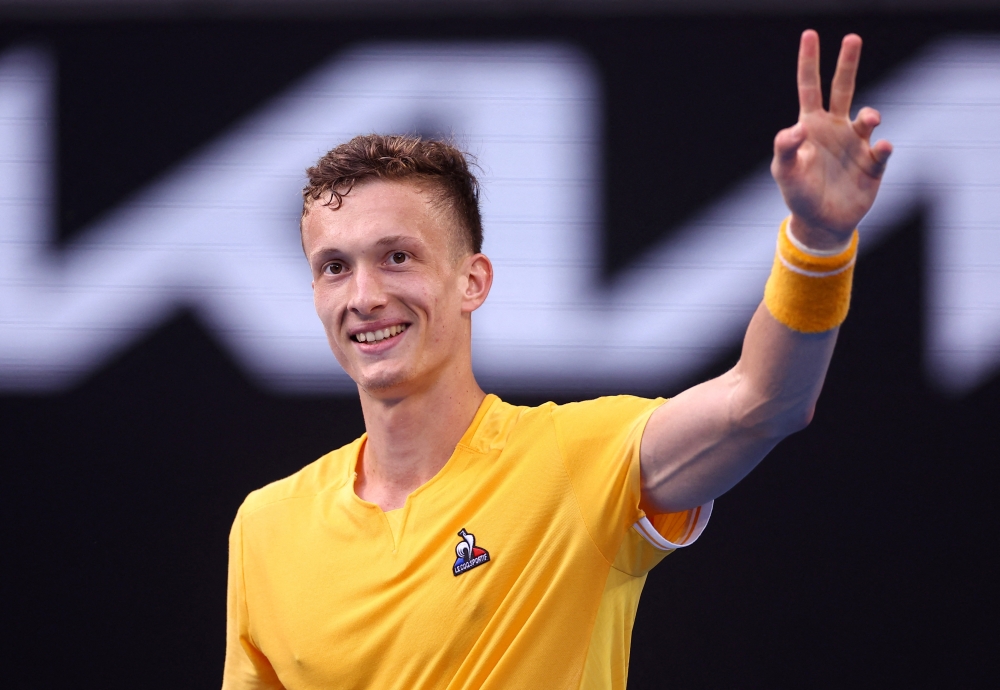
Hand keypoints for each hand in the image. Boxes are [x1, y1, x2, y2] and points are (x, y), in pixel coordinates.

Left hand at [771, 30, 892, 249]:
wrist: (821, 223)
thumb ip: (786, 149)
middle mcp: (835, 128)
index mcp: (811, 125)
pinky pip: (882, 150)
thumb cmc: (799, 193)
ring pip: (867, 117)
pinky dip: (883, 147)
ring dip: (870, 115)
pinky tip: (881, 147)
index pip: (810, 87)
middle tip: (852, 38)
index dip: (809, 61)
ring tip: (870, 118)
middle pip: (843, 88)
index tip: (810, 34)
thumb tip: (796, 129)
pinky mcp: (873, 164)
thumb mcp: (785, 172)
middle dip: (847, 63)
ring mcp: (856, 144)